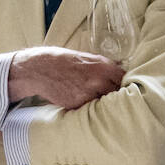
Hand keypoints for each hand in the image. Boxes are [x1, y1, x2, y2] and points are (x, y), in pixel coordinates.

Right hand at [8, 46, 123, 109]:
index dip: (122, 84)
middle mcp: (99, 80)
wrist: (41, 69)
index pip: (124, 80)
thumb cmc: (64, 61)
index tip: (121, 87)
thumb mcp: (87, 57)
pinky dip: (88, 106)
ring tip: (94, 98)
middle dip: (113, 94)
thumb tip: (119, 74)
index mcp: (103, 66)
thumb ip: (104, 66)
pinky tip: (80, 99)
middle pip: (116, 93)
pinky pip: (90, 107)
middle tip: (109, 95)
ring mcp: (89, 93)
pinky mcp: (79, 104)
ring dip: (102, 102)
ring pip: (104, 102)